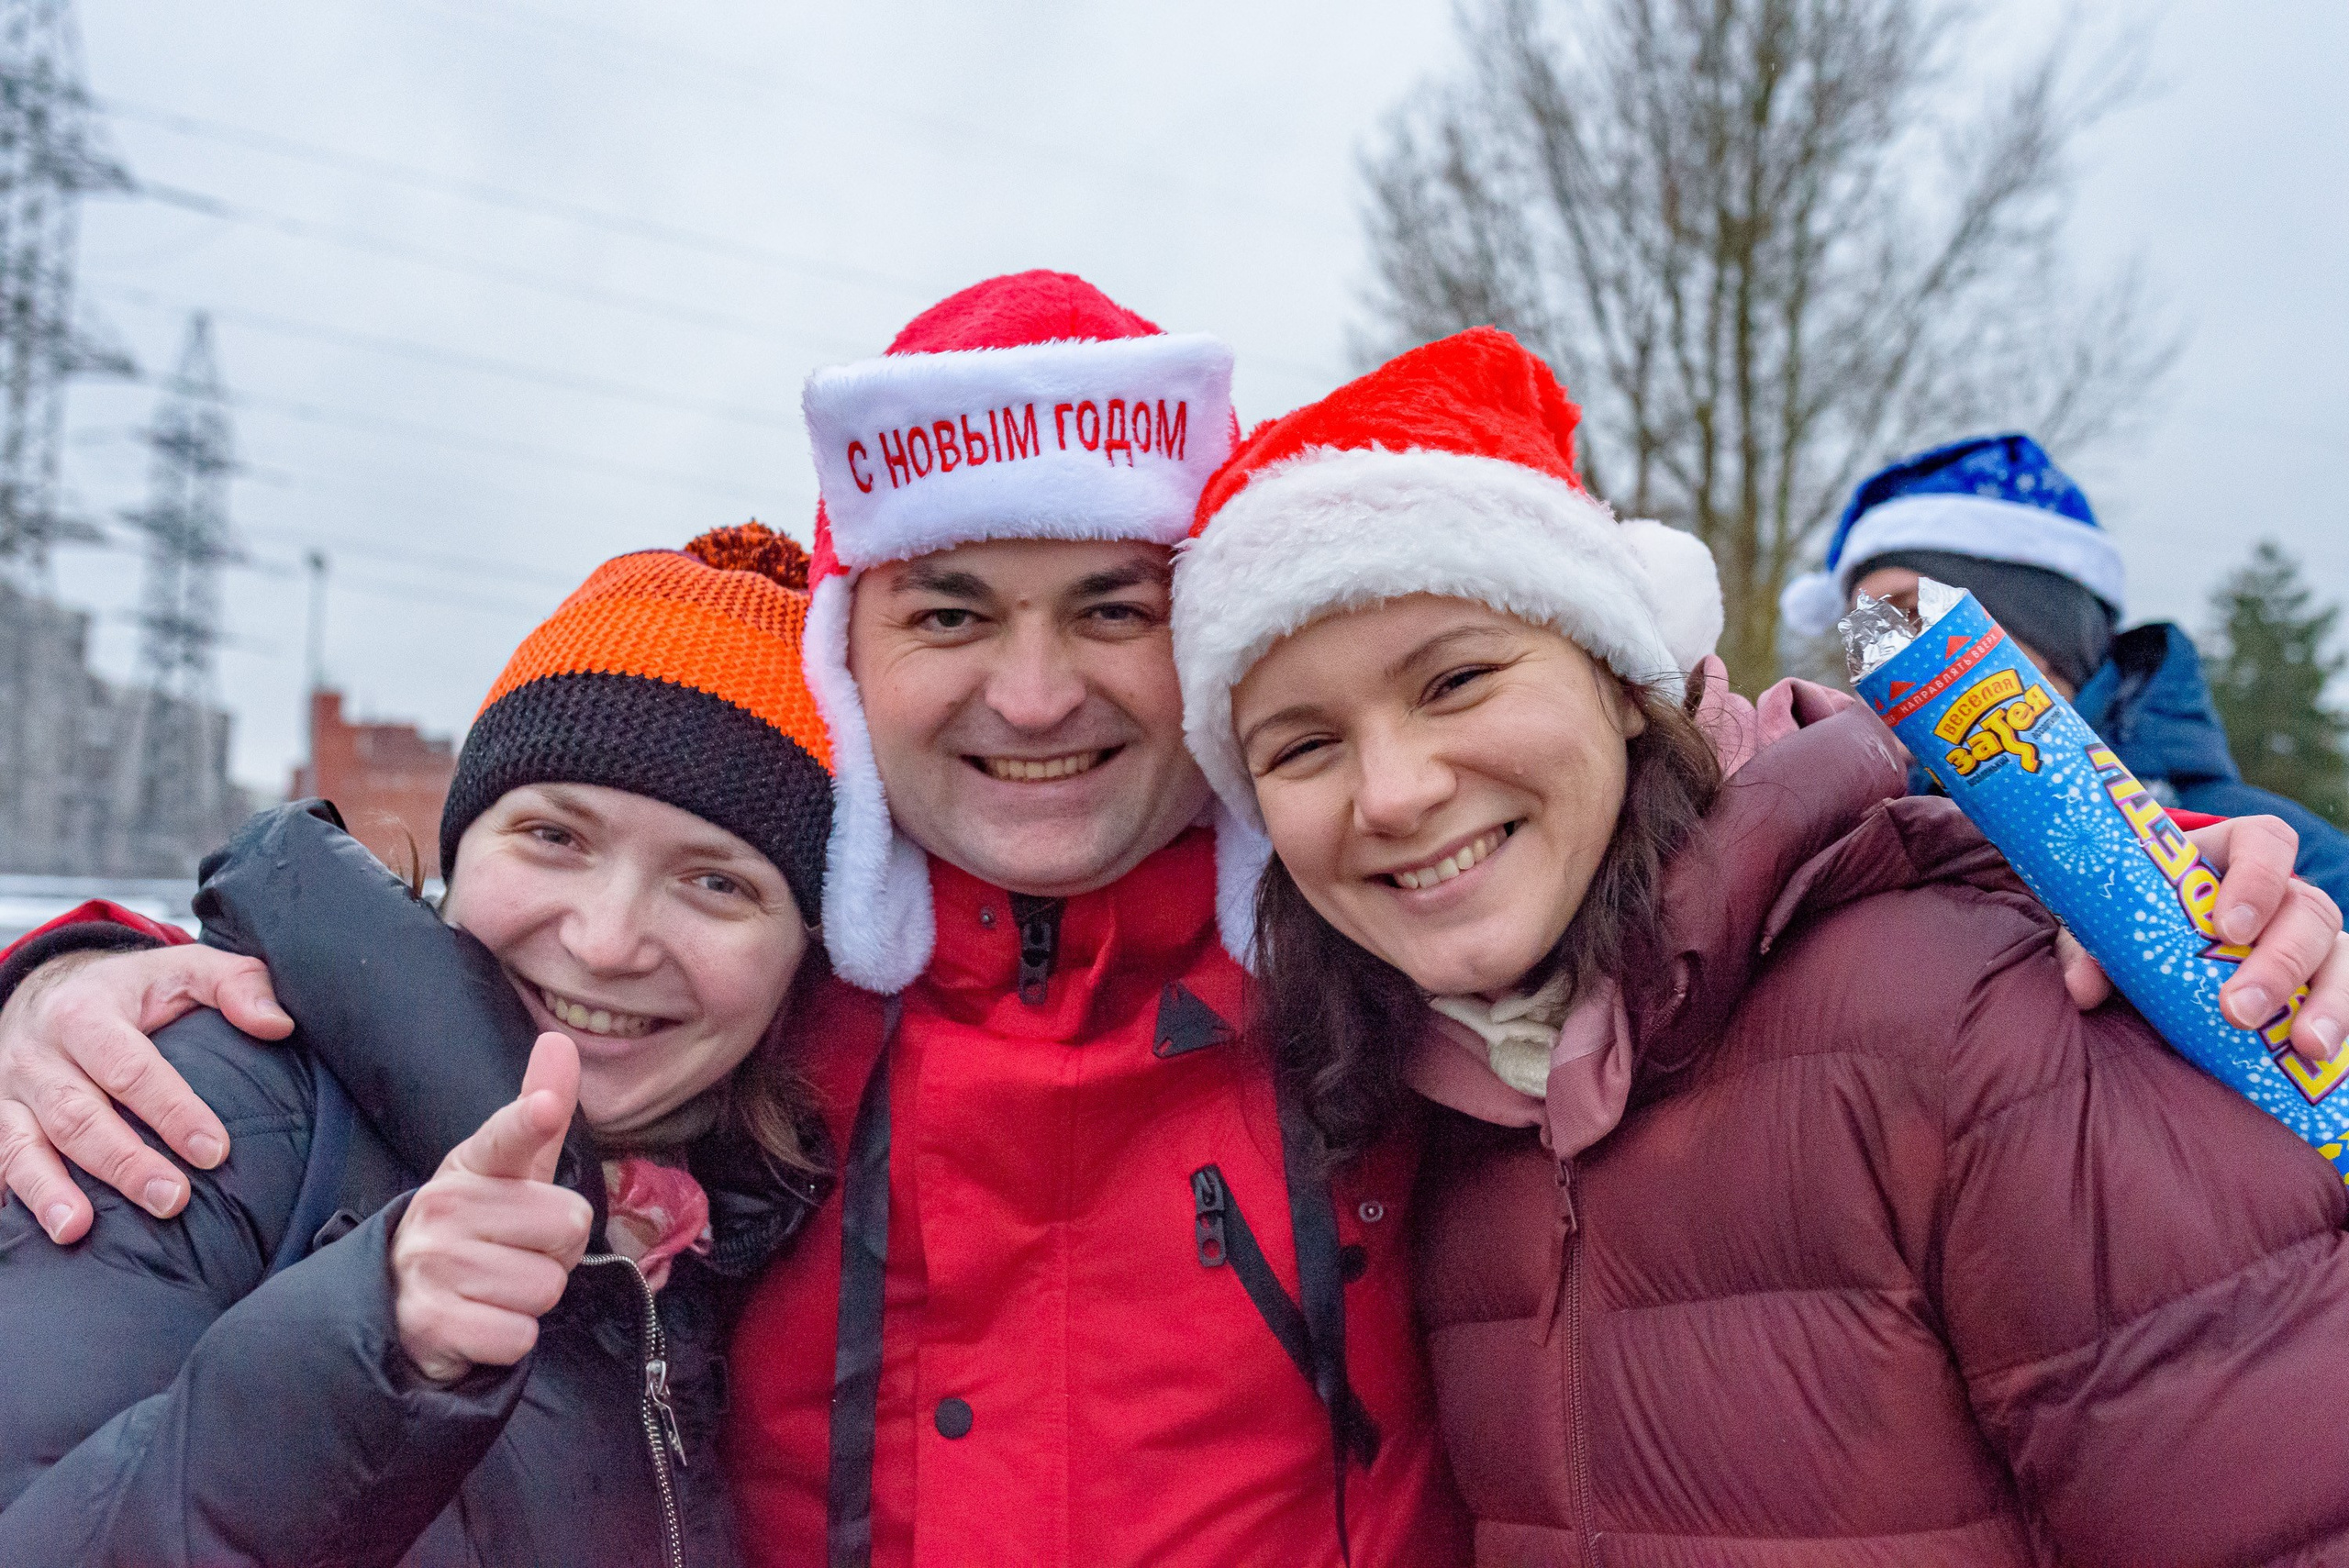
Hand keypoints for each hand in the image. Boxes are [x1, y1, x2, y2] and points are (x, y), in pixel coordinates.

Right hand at [0, 945, 290, 1242]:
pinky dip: (14, 1196)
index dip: (172, 1111)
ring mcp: (8, 1093)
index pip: (130, 1068)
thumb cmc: (130, 990)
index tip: (214, 1151)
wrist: (45, 989)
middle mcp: (38, 1055)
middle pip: (77, 1114)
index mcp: (86, 1014)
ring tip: (78, 1230)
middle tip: (172, 1199)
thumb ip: (236, 984)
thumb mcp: (183, 969)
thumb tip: (278, 1024)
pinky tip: (41, 1232)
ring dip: (51, 1190)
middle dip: (124, 1162)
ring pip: (23, 1145)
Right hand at [391, 1032, 592, 1384]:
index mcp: (469, 1165)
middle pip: (569, 1227)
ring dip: (533, 1297)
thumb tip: (558, 1039)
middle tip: (514, 1253)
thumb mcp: (505, 1171)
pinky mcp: (433, 1323)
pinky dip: (512, 1338)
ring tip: (494, 1288)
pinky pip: (521, 1334)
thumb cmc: (477, 1229)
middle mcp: (444, 1208)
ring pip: (548, 1286)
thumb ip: (538, 1112)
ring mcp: (433, 1265)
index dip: (529, 1122)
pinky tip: (479, 1322)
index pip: (505, 1138)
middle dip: (557, 1252)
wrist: (400, 1307)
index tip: (545, 1110)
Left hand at [2056, 815, 2346, 1063]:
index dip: (2257, 876)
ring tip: (2304, 1045)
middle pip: (2308, 909)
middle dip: (2278, 962)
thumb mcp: (2110, 928)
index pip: (2266, 841)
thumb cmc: (2137, 921)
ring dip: (2326, 1002)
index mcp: (2231, 856)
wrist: (2158, 945)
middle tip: (2238, 1010)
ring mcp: (2310, 938)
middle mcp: (2283, 894)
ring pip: (2339, 955)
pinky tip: (2320, 1056)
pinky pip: (2345, 997)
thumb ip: (2093, 948)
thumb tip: (2084, 989)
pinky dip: (2336, 1024)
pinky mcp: (2322, 981)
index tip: (2228, 926)